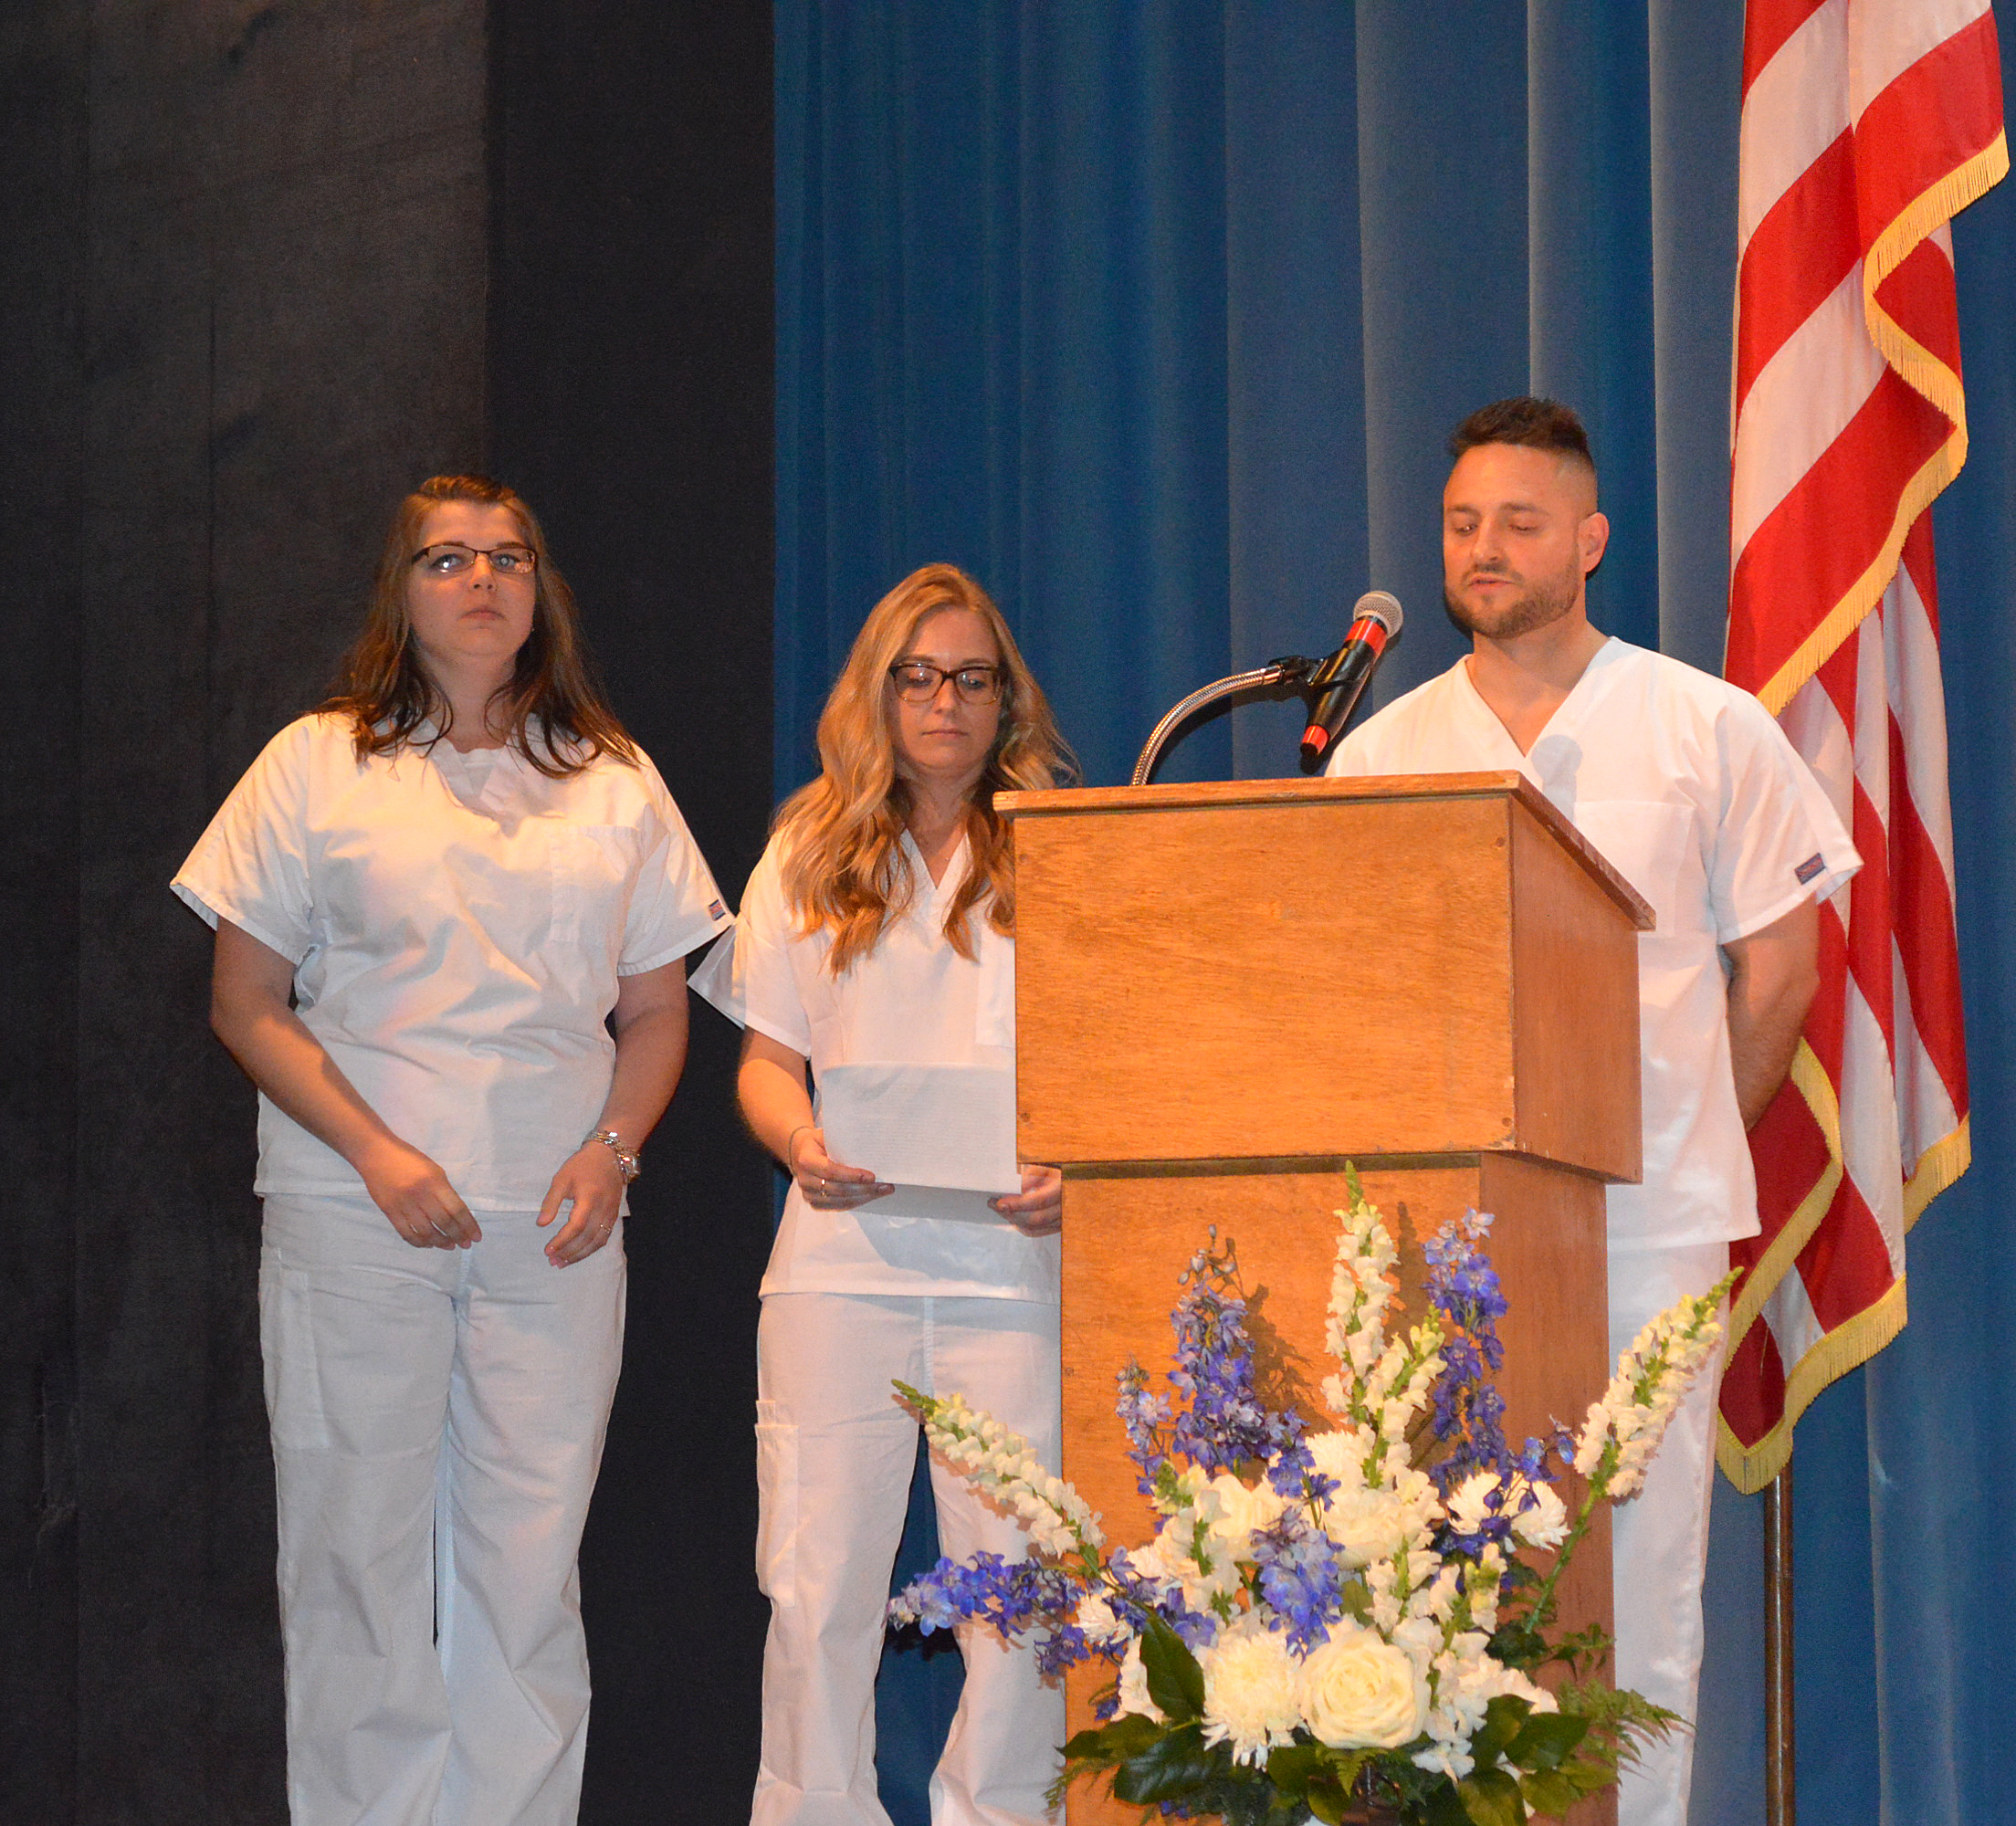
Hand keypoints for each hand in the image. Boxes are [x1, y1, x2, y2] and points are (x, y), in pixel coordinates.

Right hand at [357, 1138, 482, 1249]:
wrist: (376, 1154)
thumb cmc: (409, 1159)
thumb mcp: (434, 1170)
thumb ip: (444, 1191)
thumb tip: (457, 1215)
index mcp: (435, 1181)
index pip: (457, 1209)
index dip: (468, 1225)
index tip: (476, 1236)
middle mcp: (420, 1194)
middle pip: (443, 1223)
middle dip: (458, 1236)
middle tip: (465, 1245)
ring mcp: (403, 1204)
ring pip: (425, 1232)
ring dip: (440, 1242)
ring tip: (449, 1246)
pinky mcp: (389, 1211)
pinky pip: (406, 1233)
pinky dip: (419, 1242)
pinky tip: (428, 1244)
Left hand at [539, 1142, 626, 1266]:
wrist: (609, 1156)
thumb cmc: (582, 1165)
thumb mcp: (561, 1179)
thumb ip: (551, 1202)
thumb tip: (541, 1224)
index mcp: (589, 1198)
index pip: (576, 1226)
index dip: (561, 1241)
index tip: (547, 1250)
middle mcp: (603, 1208)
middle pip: (587, 1237)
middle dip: (569, 1252)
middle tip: (553, 1262)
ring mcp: (611, 1213)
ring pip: (597, 1241)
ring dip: (580, 1255)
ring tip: (563, 1263)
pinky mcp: (614, 1215)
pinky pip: (604, 1237)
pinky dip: (591, 1248)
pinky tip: (579, 1253)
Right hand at [787, 1125, 890, 1210]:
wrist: (801, 1152)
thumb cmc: (818, 1141)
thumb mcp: (826, 1134)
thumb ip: (842, 1139)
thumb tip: (870, 1142)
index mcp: (806, 1159)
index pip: (830, 1171)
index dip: (851, 1176)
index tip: (871, 1176)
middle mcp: (805, 1179)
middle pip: (837, 1189)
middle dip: (863, 1189)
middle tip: (885, 1186)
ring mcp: (808, 1194)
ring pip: (839, 1201)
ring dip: (863, 1198)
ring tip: (882, 1191)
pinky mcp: (814, 1203)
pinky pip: (837, 1207)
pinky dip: (856, 1202)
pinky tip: (870, 1196)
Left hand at [991, 1164, 1062, 1236]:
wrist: (1075, 1178)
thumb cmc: (1061, 1170)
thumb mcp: (1047, 1165)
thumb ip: (1032, 1175)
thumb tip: (1018, 1188)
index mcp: (1064, 1188)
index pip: (1039, 1201)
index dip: (1018, 1203)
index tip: (1001, 1202)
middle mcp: (1067, 1207)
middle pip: (1036, 1219)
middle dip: (1012, 1213)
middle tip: (996, 1205)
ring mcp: (1064, 1219)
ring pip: (1035, 1228)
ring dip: (1015, 1220)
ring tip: (1001, 1210)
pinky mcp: (1059, 1225)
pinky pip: (1038, 1231)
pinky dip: (1022, 1226)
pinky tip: (1013, 1216)